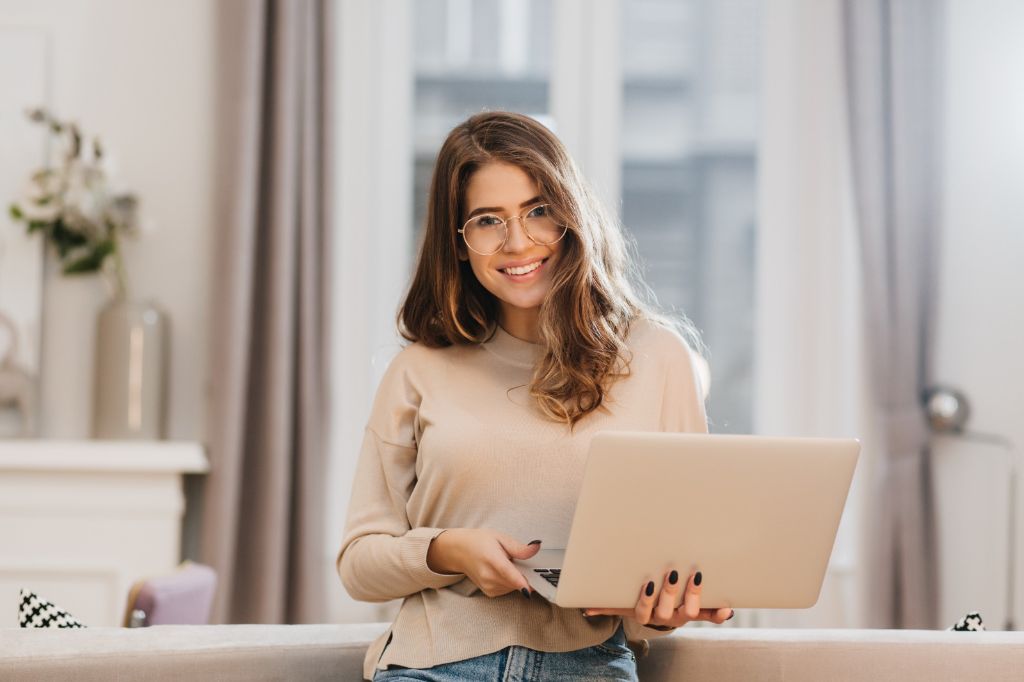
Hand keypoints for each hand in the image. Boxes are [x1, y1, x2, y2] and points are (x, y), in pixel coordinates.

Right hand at [427, 528, 541, 598]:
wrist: (460, 551)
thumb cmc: (479, 542)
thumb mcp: (500, 538)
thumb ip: (519, 547)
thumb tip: (536, 547)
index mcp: (492, 559)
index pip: (509, 574)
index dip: (523, 582)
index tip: (533, 587)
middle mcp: (488, 576)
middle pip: (516, 583)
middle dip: (524, 574)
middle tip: (518, 561)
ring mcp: (488, 586)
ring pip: (514, 588)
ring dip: (517, 579)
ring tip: (507, 564)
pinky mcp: (490, 593)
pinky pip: (508, 590)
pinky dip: (510, 583)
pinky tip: (503, 572)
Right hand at [582, 570, 733, 628]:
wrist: (660, 611)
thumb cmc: (640, 601)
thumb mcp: (623, 603)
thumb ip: (605, 604)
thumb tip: (583, 607)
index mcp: (646, 613)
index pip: (643, 610)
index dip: (647, 599)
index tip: (649, 582)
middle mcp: (665, 616)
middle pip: (667, 611)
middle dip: (671, 591)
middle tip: (674, 571)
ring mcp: (683, 614)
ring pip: (689, 612)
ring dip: (694, 595)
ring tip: (697, 576)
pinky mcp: (699, 612)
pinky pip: (710, 616)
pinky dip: (719, 613)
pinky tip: (726, 608)